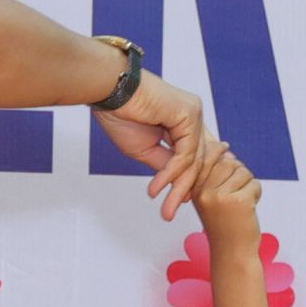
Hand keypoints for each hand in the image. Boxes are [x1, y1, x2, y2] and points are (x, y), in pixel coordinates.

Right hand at [94, 67, 210, 217]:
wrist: (110, 92)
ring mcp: (194, 114)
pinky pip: (185, 152)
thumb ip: (164, 164)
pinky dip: (172, 173)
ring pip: (193, 160)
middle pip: (196, 160)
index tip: (175, 203)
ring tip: (165, 209)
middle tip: (169, 214)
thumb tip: (177, 183)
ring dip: (177, 187)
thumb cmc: (121, 114)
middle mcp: (193, 116)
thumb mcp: (145, 148)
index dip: (186, 181)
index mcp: (183, 121)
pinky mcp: (189, 114)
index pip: (193, 155)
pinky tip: (158, 186)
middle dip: (182, 190)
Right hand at [191, 142, 263, 240]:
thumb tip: (225, 149)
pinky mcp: (238, 201)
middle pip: (228, 162)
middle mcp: (204, 191)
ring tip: (241, 202)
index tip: (225, 146)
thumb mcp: (211, 199)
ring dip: (248, 184)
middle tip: (236, 191)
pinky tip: (248, 208)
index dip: (218, 149)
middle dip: (238, 172)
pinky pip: (254, 183)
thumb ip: (214, 175)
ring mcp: (220, 197)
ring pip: (243, 171)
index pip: (207, 158)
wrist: (232, 253)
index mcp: (195, 189)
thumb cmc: (224, 225)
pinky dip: (256, 193)